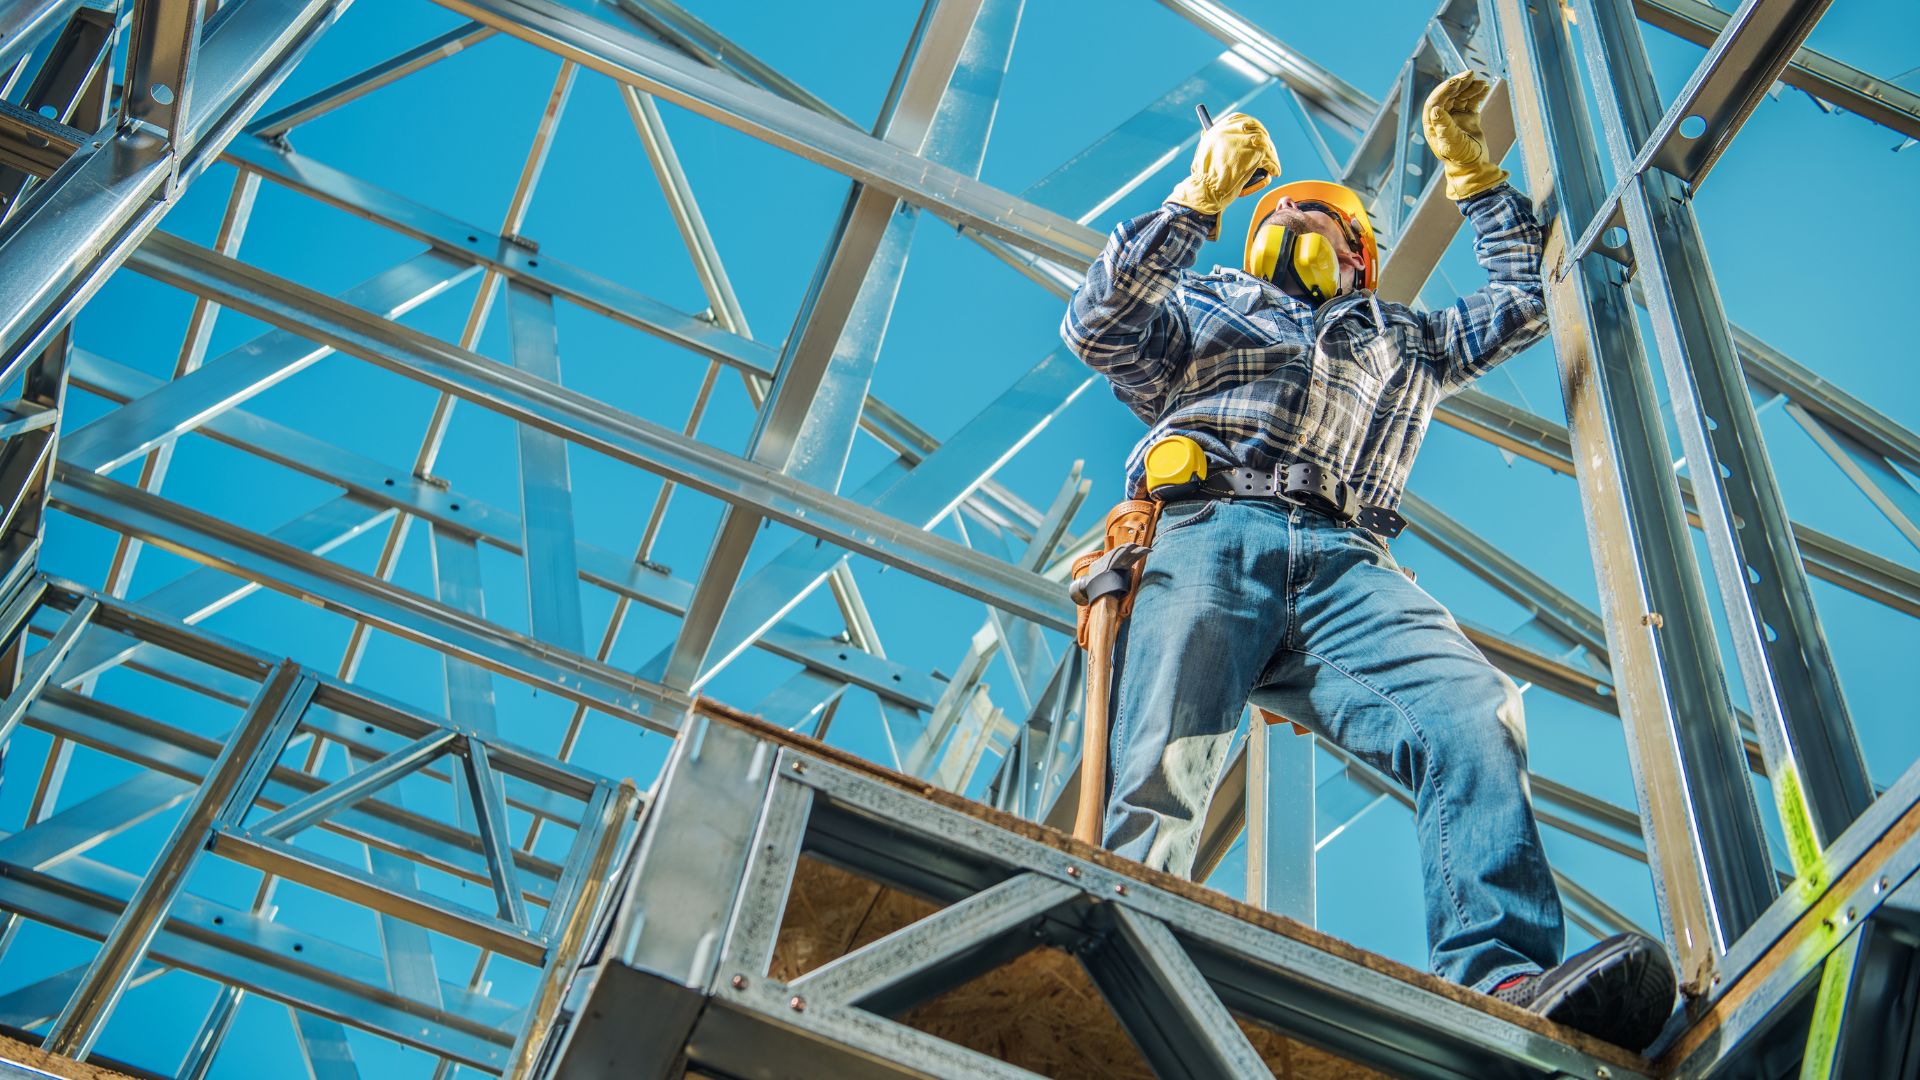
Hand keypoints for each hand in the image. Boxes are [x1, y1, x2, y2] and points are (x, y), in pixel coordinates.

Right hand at [1167, 112, 1280, 237]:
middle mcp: (1234, 129)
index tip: (1253, 136)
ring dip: (1270, 156)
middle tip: (1267, 153)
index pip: (1240, 120)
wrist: (1207, 189)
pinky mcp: (1258, 152)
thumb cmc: (1202, 177)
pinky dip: (1274, 167)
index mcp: (1220, 127)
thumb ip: (1211, 141)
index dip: (1249, 127)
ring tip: (1271, 166)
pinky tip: (1274, 173)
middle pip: (1256, 129)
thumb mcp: (1204, 152)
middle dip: (1263, 142)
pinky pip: (1271, 159)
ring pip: (1266, 145)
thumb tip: (1211, 135)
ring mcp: (1248, 139)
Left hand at [1422, 71, 1507, 200]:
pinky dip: (1478, 93)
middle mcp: (1442, 118)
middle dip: (1459, 84)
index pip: (1435, 101)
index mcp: (1433, 124)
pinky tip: (1485, 87)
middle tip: (1470, 74)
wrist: (1475, 167)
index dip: (1445, 89)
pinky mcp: (1468, 117)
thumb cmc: (1460, 158)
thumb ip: (1444, 126)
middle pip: (1448, 95)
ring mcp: (1455, 117)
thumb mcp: (1452, 143)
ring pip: (1461, 96)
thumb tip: (1435, 109)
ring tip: (1481, 83)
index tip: (1457, 81)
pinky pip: (1472, 101)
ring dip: (1470, 87)